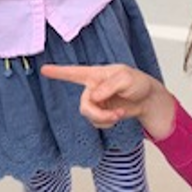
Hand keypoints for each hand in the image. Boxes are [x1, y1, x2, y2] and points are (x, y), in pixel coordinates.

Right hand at [41, 63, 176, 139]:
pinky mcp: (101, 113)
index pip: (73, 72)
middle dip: (98, 113)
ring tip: (118, 114)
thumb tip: (93, 96)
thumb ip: (108, 85)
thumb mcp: (127, 78)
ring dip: (104, 118)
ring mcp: (97, 101)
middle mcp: (93, 88)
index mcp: (96, 74)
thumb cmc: (138, 83)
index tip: (43, 69)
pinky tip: (116, 117)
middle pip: (84, 103)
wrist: (148, 100)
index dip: (58, 72)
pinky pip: (96, 122)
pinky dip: (107, 122)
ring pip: (89, 114)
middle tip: (112, 115)